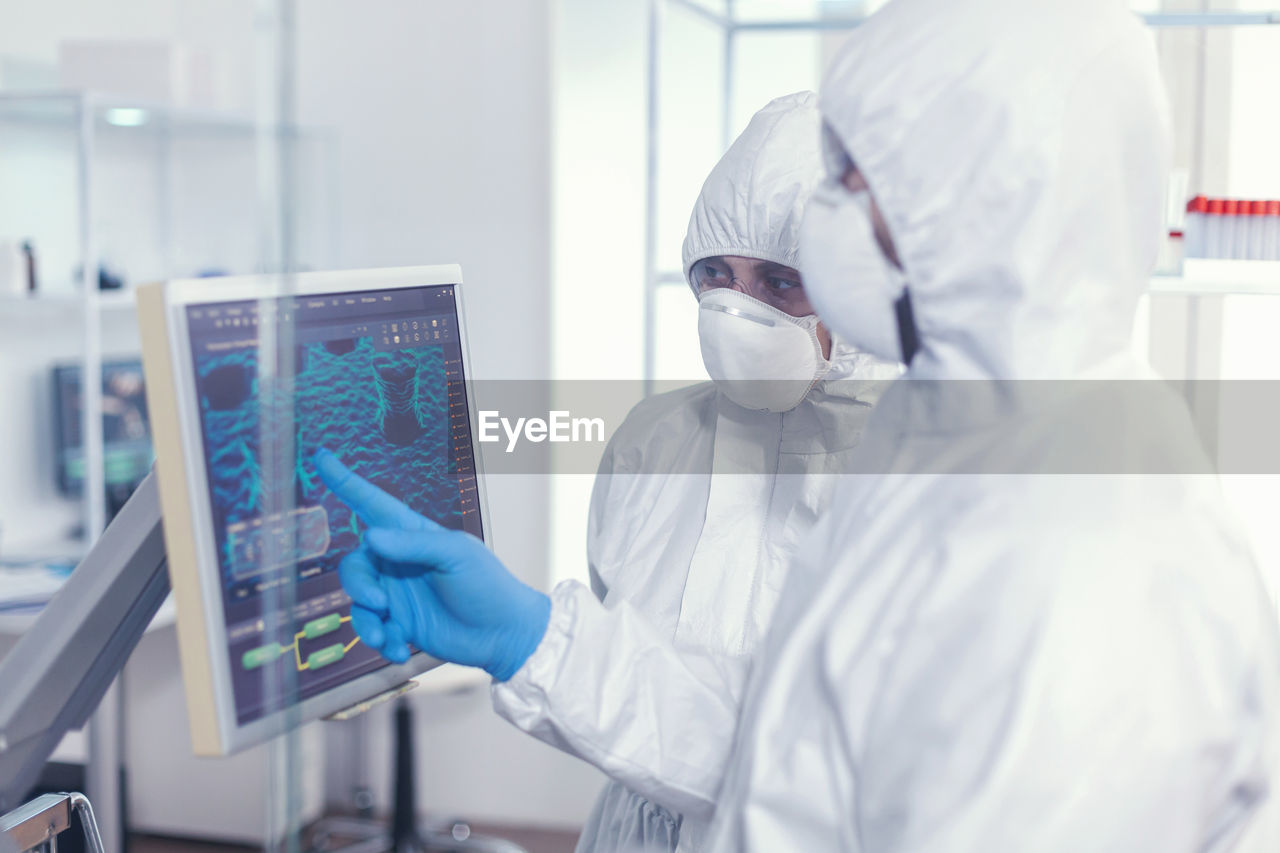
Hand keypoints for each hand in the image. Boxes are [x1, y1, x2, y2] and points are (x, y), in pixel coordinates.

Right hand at [313, 448, 550, 680]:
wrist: (503, 634)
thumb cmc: (488, 585)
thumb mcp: (457, 556)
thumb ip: (415, 545)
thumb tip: (370, 536)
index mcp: (412, 535)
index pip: (372, 504)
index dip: (346, 481)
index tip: (321, 456)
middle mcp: (398, 562)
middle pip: (355, 565)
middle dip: (358, 585)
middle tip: (379, 601)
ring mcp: (397, 593)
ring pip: (359, 602)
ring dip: (367, 621)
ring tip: (385, 637)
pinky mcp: (399, 623)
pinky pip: (373, 629)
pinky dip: (383, 641)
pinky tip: (401, 650)